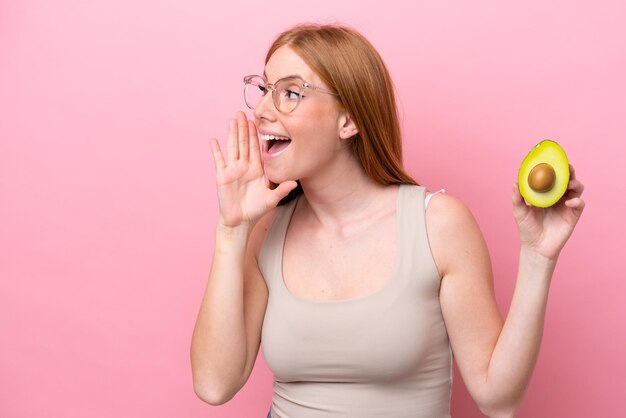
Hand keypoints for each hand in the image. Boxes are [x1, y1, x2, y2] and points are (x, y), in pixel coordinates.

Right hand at [211, 111, 297, 227]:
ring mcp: (232, 170)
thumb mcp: (271, 199)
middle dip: (244, 128)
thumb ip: (282, 190)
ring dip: (232, 133)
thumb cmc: (256, 210)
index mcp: (257, 170)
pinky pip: (219, 161)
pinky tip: (214, 140)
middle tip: (243, 113)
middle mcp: (244, 167)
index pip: (256, 148)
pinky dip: (216, 151)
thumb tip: (295, 183)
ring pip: (233, 147)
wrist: (240, 221)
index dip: (256, 135)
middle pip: (244, 143)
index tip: (257, 121)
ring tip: (232, 119)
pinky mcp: (222, 176)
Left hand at [512, 164, 584, 259]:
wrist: (535, 248)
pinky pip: (579, 204)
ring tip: (569, 184)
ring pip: (577, 189)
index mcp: (545, 194)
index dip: (554, 168)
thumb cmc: (527, 229)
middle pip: (567, 179)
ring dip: (575, 183)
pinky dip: (576, 200)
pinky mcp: (573, 215)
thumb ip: (517, 198)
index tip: (552, 159)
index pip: (552, 177)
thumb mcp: (519, 212)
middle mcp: (557, 197)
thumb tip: (514, 182)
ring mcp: (566, 205)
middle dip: (568, 171)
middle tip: (566, 166)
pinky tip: (568, 202)